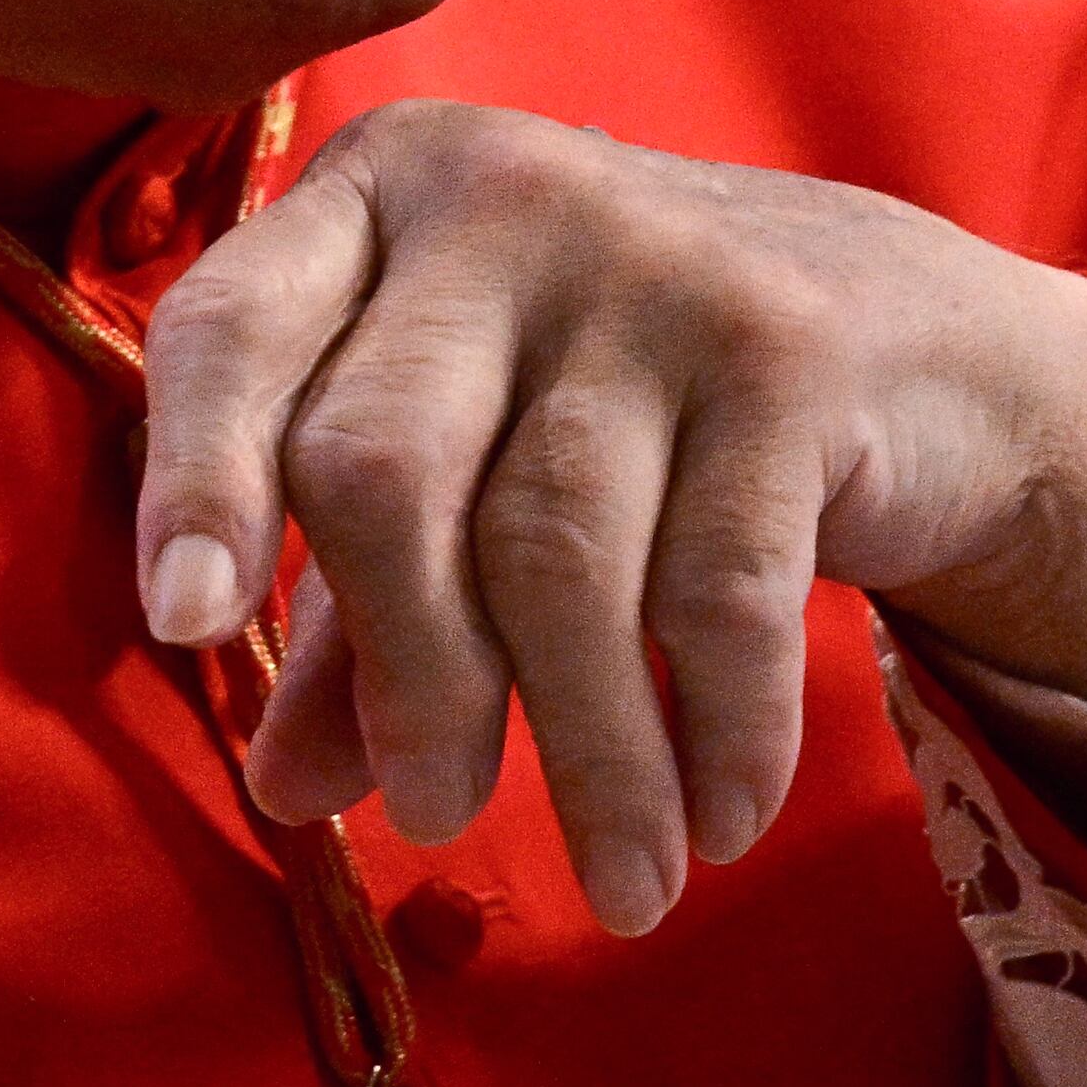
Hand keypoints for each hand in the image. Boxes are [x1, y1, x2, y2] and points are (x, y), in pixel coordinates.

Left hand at [131, 98, 1086, 937]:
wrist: (904, 329)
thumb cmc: (614, 403)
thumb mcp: (465, 470)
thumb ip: (355, 617)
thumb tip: (277, 788)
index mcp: (369, 200)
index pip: (236, 329)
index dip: (196, 476)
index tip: (182, 627)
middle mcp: (493, 198)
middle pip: (383, 464)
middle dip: (405, 674)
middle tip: (430, 815)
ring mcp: (646, 261)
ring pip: (552, 551)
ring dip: (581, 753)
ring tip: (616, 888)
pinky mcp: (787, 349)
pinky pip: (721, 587)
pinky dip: (714, 731)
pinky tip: (714, 822)